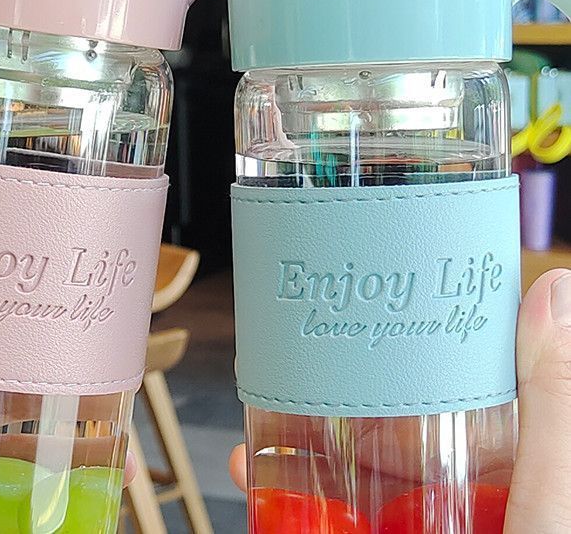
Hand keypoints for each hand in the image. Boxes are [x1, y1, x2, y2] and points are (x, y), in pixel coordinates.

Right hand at [229, 269, 570, 533]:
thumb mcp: (554, 508)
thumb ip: (556, 407)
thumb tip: (554, 290)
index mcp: (537, 487)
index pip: (491, 398)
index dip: (444, 349)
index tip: (396, 310)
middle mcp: (490, 513)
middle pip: (419, 434)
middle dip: (358, 398)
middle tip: (313, 363)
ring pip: (372, 485)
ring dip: (314, 447)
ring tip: (266, 421)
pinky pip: (341, 522)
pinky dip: (297, 503)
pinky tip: (258, 483)